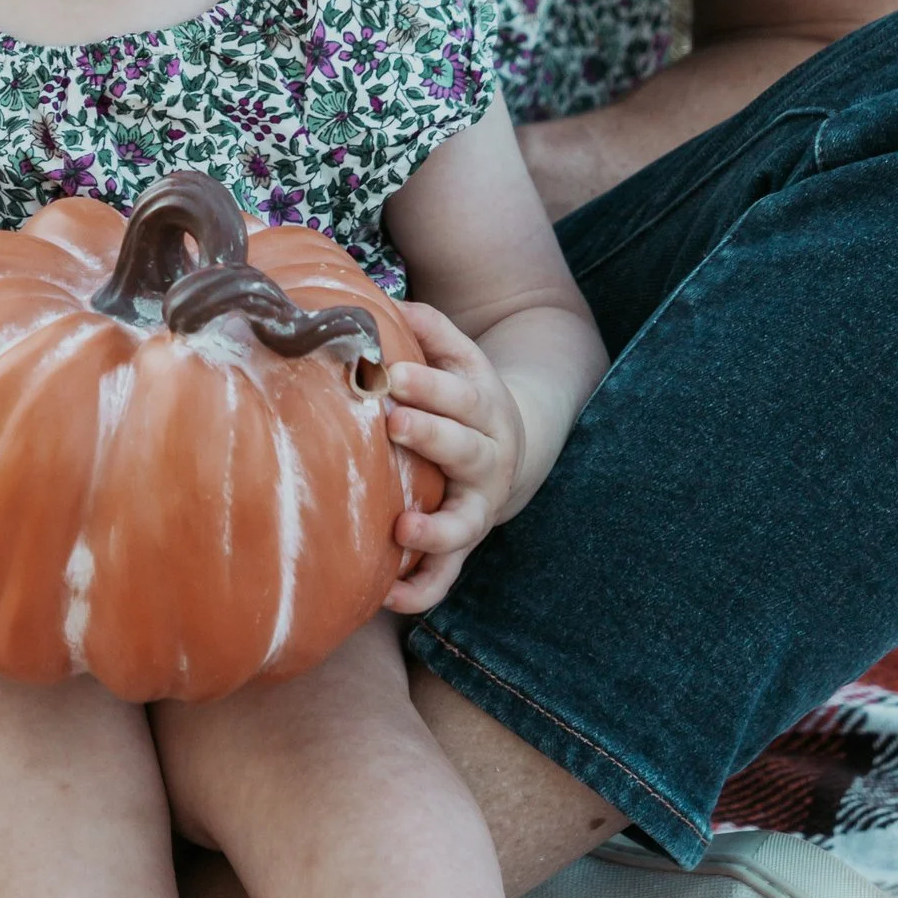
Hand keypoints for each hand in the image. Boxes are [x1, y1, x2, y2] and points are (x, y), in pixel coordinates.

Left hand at [378, 299, 528, 612]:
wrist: (510, 447)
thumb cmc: (461, 397)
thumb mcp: (459, 357)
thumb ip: (431, 329)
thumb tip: (392, 301)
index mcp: (482, 406)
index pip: (459, 393)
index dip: (428, 384)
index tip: (391, 375)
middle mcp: (486, 457)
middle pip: (463, 449)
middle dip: (431, 436)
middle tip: (393, 423)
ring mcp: (477, 506)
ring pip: (464, 521)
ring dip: (436, 527)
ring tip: (404, 528)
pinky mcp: (463, 544)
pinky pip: (447, 575)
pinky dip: (422, 589)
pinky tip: (387, 596)